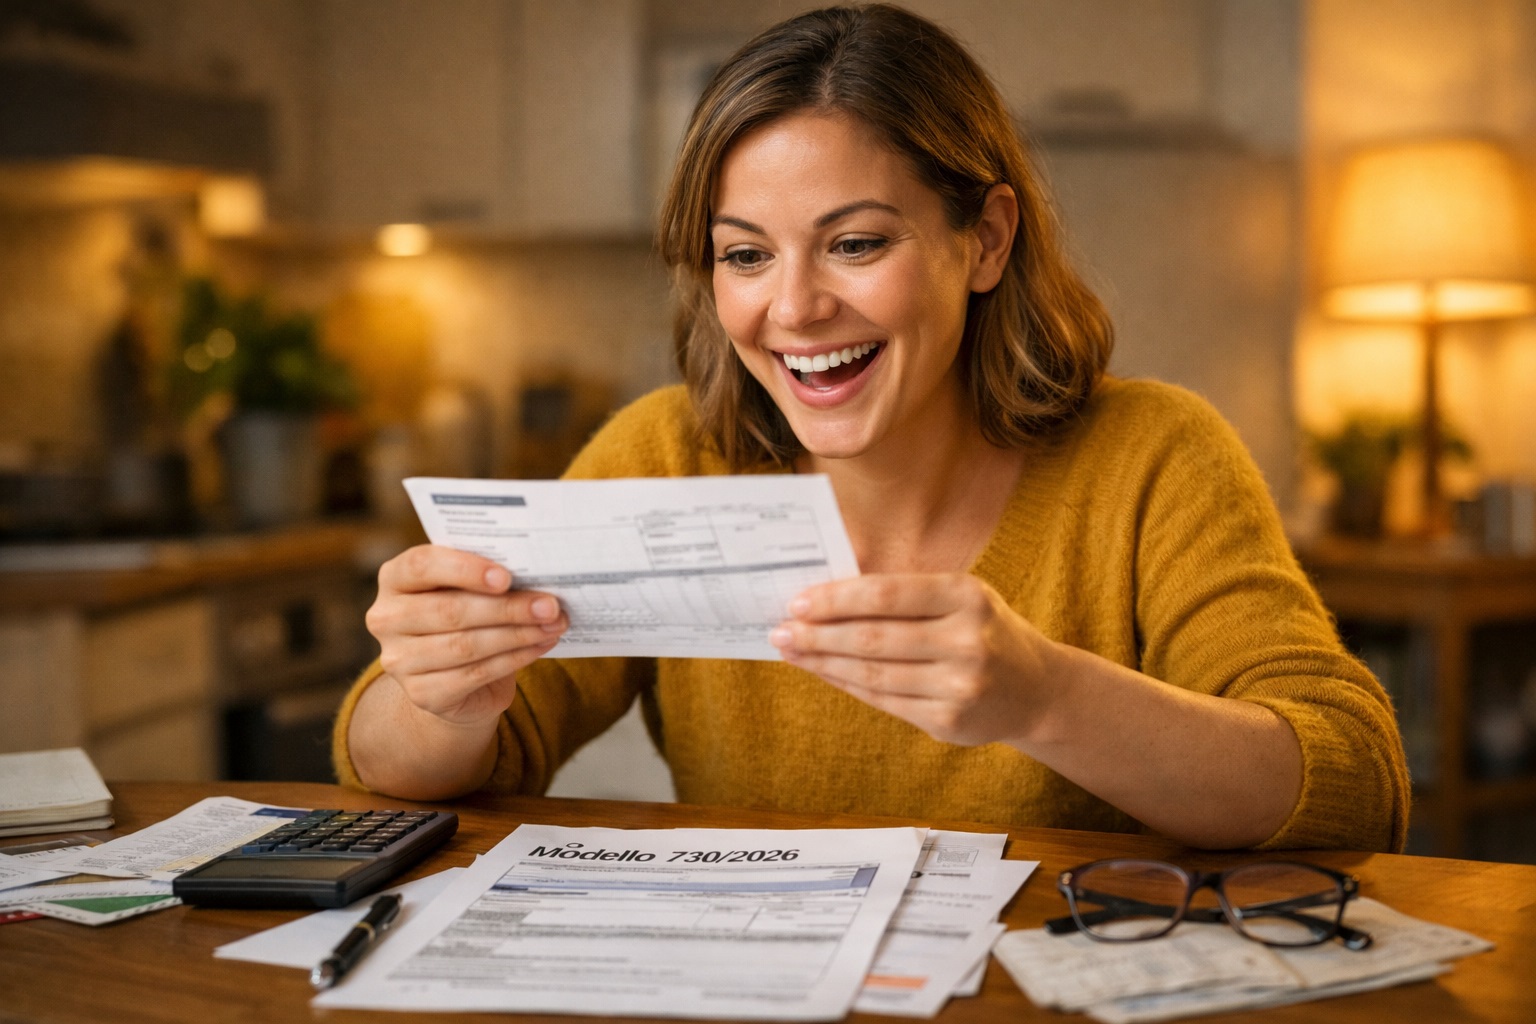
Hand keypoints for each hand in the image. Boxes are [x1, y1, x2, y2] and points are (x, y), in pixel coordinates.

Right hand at [365, 544, 567, 726]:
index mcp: (395, 578)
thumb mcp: (468, 588)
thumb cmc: (466, 616)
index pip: (422, 566)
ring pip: (465, 645)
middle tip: (549, 605)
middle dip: (507, 608)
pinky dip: (514, 659)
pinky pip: (475, 674)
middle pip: (450, 611)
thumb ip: (486, 576)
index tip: (506, 577)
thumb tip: (538, 574)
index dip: (465, 569)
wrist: (454, 678)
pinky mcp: (422, 694)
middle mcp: (387, 618)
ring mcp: (399, 660)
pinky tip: (540, 646)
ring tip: (553, 624)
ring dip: (517, 634)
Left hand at [769, 574, 1061, 746]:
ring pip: (873, 673)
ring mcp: (959, 685)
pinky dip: (846, 685)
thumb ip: (904, 597)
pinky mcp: (948, 721)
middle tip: (781, 630)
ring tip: (792, 651)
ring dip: (824, 662)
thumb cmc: (983, 632)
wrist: (1037, 689)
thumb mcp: (959, 599)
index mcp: (967, 596)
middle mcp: (967, 641)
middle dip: (819, 634)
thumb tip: (826, 598)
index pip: (887, 595)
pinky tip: (823, 672)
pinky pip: (883, 700)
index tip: (798, 602)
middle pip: (874, 638)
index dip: (837, 599)